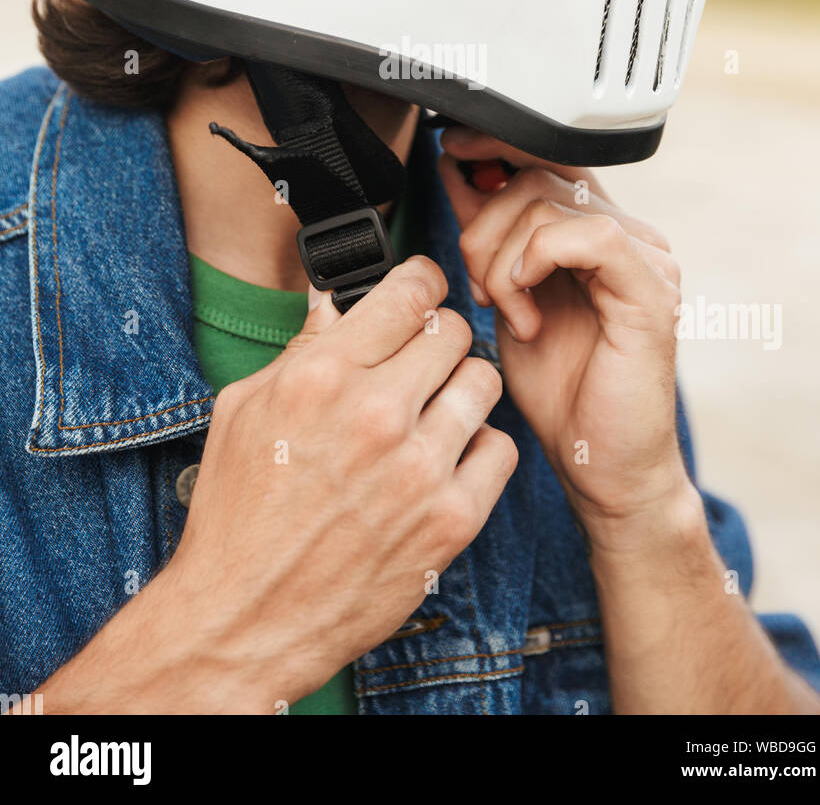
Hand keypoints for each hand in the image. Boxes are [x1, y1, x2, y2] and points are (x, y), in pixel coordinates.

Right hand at [166, 254, 516, 709]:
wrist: (246, 617)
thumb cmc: (239, 512)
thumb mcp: (245, 408)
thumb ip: (302, 348)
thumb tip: (336, 301)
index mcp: (322, 375)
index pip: (411, 291)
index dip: (422, 283)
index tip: (423, 294)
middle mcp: (376, 414)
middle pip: (455, 331)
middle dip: (439, 339)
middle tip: (422, 362)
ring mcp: (419, 469)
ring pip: (485, 382)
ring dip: (462, 390)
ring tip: (435, 411)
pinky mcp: (451, 520)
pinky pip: (500, 449)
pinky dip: (479, 449)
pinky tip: (447, 460)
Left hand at [438, 127, 688, 532]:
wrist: (602, 466)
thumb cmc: (560, 391)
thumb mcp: (505, 296)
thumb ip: (490, 234)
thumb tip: (458, 169)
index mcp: (596, 234)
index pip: (547, 158)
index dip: (497, 147)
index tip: (452, 154)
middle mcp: (630, 236)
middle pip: (536, 178)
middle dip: (482, 227)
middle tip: (476, 287)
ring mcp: (648, 261)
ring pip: (550, 205)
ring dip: (501, 257)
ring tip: (504, 310)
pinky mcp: (651, 292)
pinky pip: (589, 236)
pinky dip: (538, 260)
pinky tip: (524, 304)